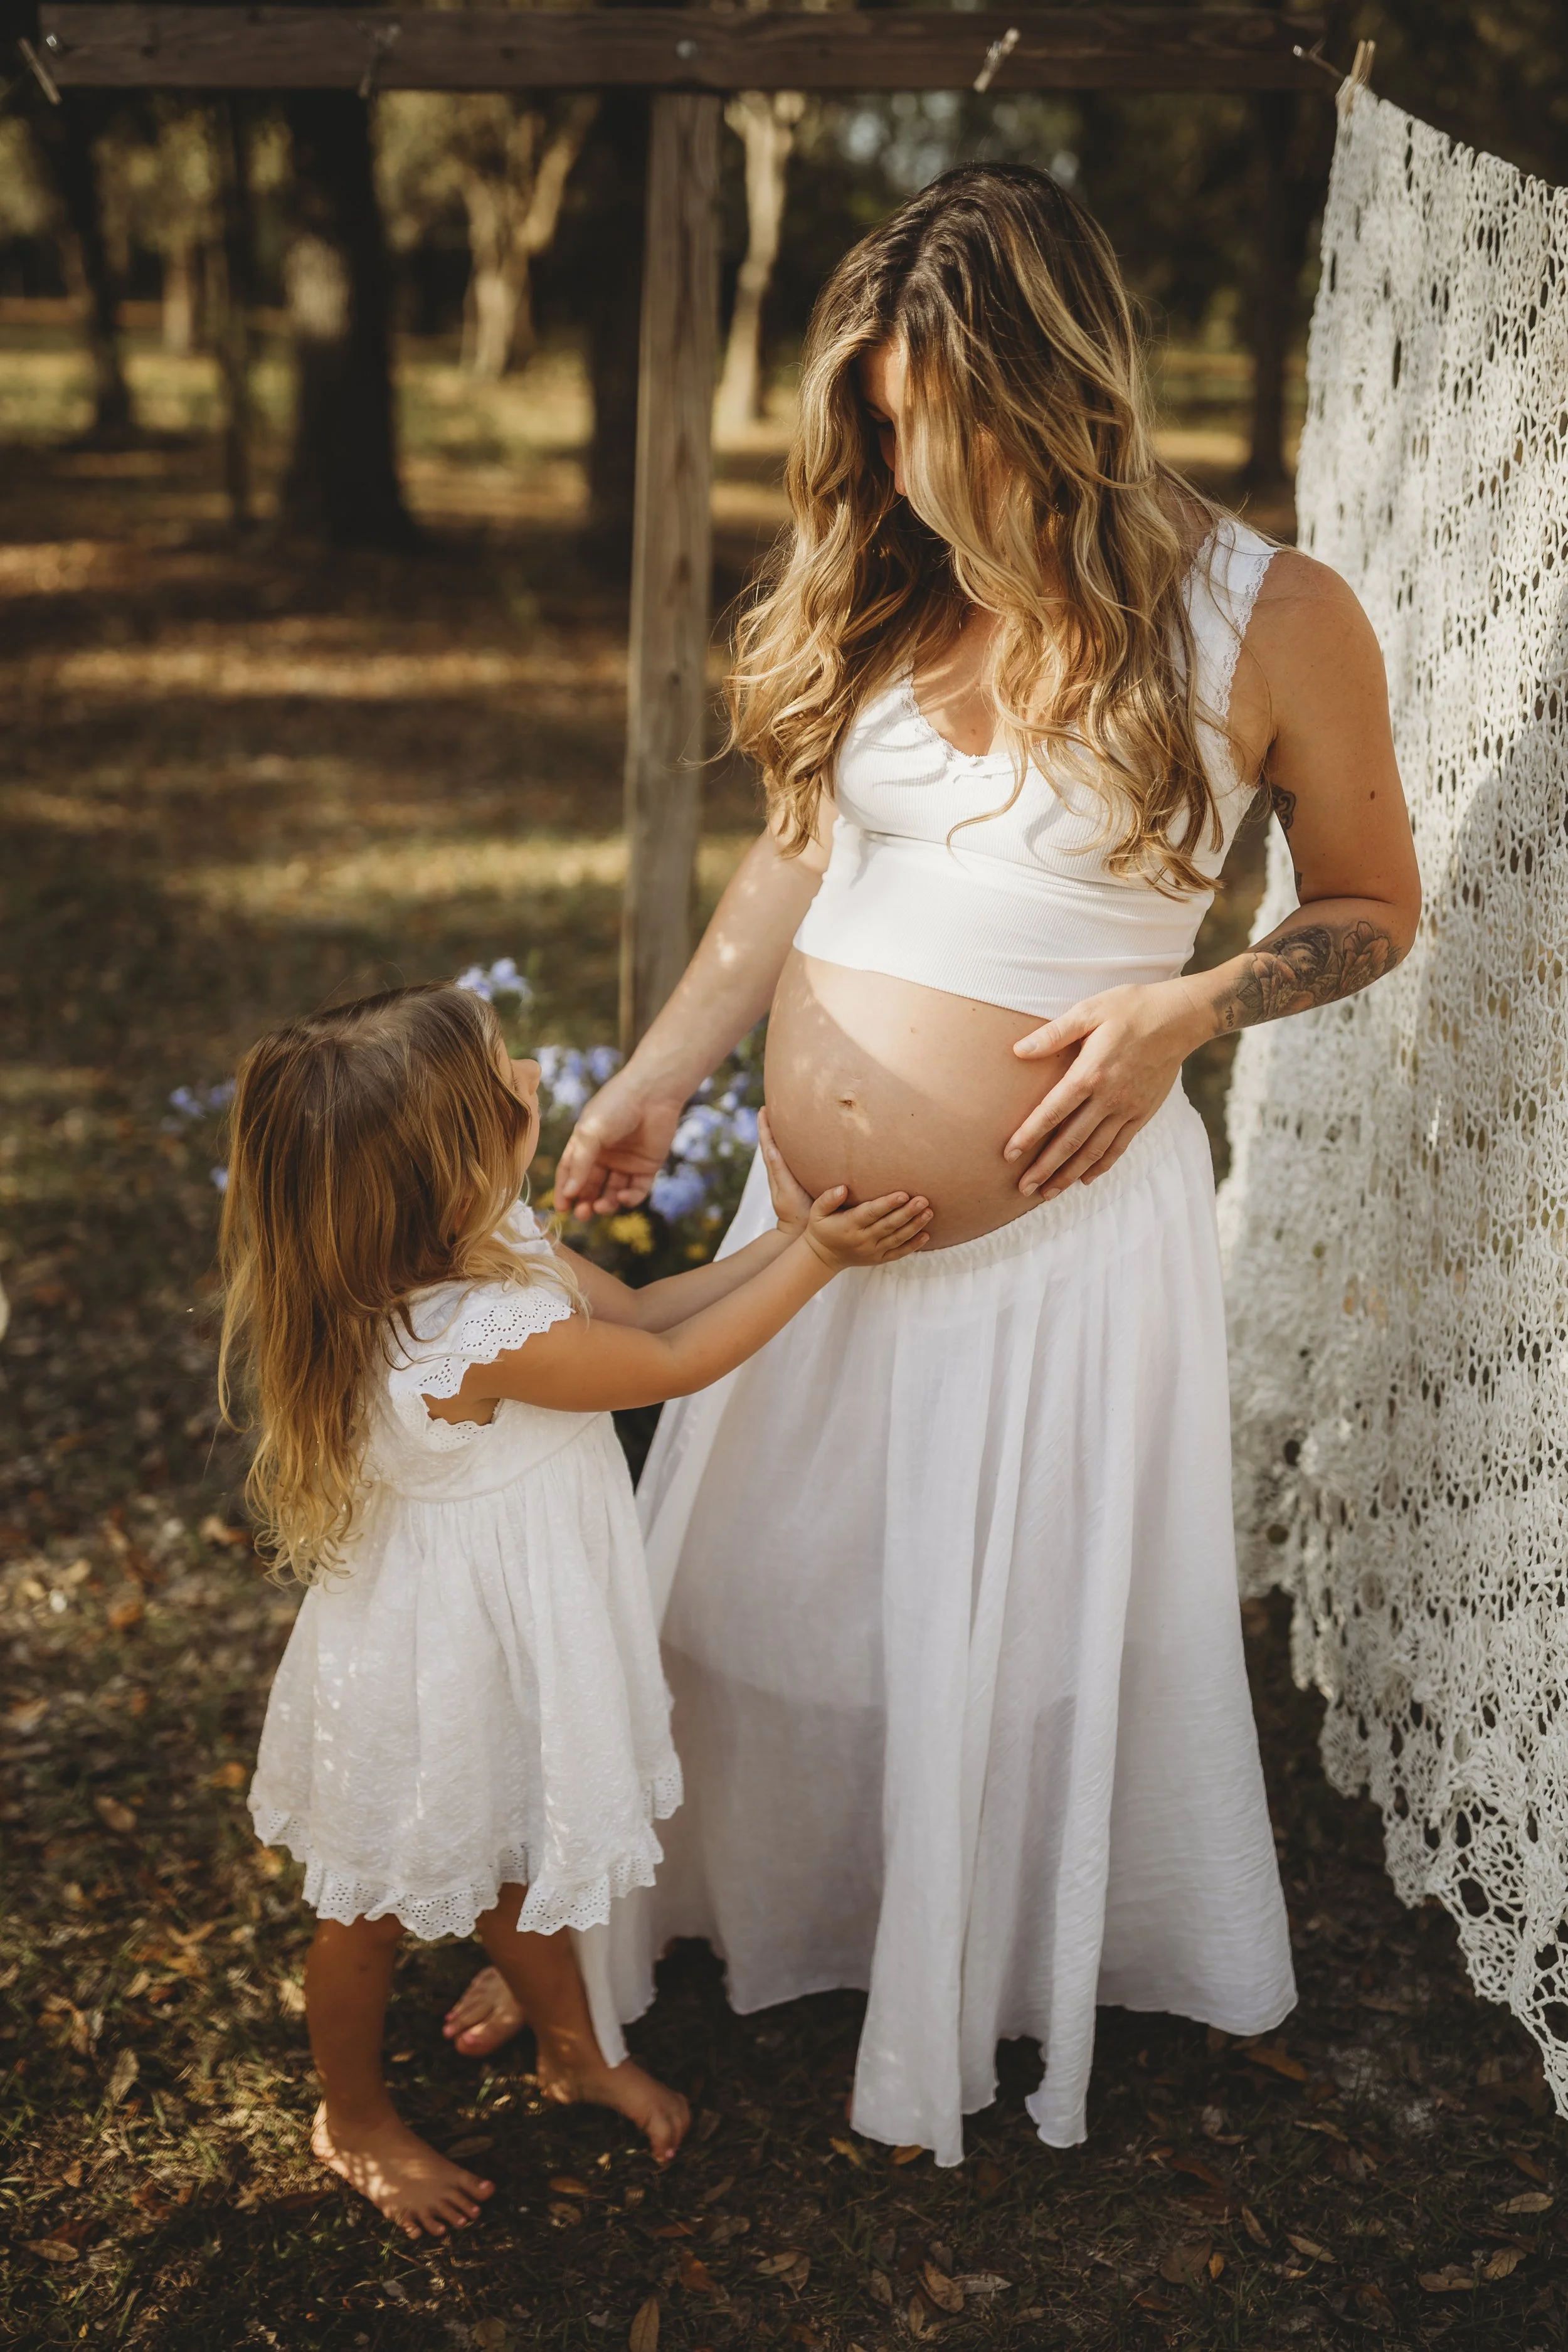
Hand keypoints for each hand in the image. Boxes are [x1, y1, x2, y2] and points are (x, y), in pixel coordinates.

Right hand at [555, 1073, 686, 1219]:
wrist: (653, 1093)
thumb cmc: (616, 1106)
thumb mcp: (590, 1133)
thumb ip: (579, 1164)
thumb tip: (569, 1194)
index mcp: (585, 1145)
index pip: (571, 1173)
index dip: (565, 1191)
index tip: (562, 1209)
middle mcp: (605, 1156)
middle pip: (591, 1187)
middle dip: (585, 1202)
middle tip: (582, 1215)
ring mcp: (626, 1163)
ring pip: (613, 1192)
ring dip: (606, 1203)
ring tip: (601, 1207)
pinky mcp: (647, 1167)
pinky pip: (637, 1190)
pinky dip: (630, 1198)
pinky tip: (624, 1197)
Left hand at [757, 1109, 812, 1237]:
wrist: (800, 1232)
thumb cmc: (797, 1213)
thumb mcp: (787, 1191)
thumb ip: (779, 1171)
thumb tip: (770, 1148)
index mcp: (776, 1171)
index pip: (767, 1144)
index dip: (764, 1127)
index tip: (762, 1109)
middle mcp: (778, 1172)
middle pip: (771, 1144)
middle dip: (769, 1126)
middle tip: (769, 1107)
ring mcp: (786, 1177)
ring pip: (778, 1151)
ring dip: (777, 1135)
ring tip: (779, 1119)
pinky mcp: (795, 1181)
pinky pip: (789, 1159)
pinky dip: (787, 1148)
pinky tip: (795, 1143)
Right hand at [802, 1185, 932, 1271]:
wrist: (823, 1256)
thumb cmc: (822, 1228)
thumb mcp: (817, 1212)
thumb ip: (828, 1199)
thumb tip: (842, 1189)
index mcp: (849, 1225)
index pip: (871, 1213)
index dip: (888, 1204)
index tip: (903, 1194)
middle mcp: (863, 1239)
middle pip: (889, 1225)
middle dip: (907, 1213)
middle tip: (923, 1200)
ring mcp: (872, 1251)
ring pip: (897, 1238)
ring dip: (914, 1226)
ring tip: (929, 1212)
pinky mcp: (878, 1259)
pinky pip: (898, 1253)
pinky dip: (913, 1245)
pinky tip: (926, 1235)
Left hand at [1004, 977, 1210, 1198]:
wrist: (1182, 1018)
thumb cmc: (1132, 1008)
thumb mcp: (1090, 1010)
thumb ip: (1054, 1034)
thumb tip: (1019, 1050)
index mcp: (1090, 1072)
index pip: (1053, 1111)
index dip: (1029, 1135)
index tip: (1009, 1154)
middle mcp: (1109, 1098)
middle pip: (1071, 1141)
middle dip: (1045, 1167)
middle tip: (1022, 1189)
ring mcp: (1128, 1109)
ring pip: (1094, 1150)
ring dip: (1069, 1174)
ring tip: (1047, 1193)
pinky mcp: (1143, 1113)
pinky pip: (1119, 1146)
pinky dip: (1101, 1165)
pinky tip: (1085, 1179)